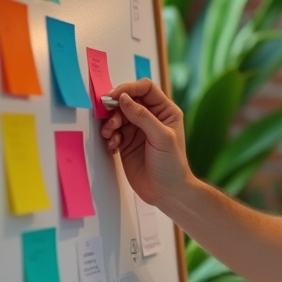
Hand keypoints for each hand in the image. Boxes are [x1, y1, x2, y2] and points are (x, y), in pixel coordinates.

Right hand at [99, 79, 193, 206]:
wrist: (166, 193)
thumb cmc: (172, 165)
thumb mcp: (161, 138)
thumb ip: (142, 116)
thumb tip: (123, 98)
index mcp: (166, 111)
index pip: (145, 89)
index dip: (129, 88)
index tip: (114, 96)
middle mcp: (151, 117)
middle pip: (128, 100)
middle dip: (115, 108)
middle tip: (110, 120)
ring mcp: (138, 130)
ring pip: (117, 115)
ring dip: (110, 123)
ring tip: (111, 135)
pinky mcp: (127, 142)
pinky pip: (113, 131)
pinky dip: (110, 136)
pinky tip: (113, 146)